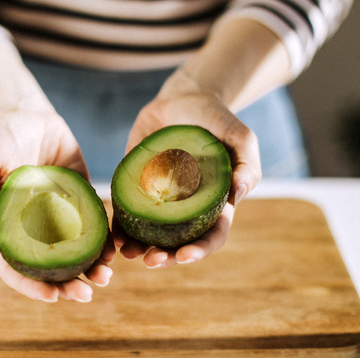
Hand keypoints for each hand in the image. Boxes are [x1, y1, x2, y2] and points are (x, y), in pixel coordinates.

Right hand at [0, 107, 114, 301]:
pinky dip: (105, 238)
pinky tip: (115, 247)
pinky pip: (95, 222)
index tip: (54, 296)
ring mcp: (59, 213)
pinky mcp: (80, 196)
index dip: (32, 285)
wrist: (23, 110)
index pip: (16, 267)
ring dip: (91, 267)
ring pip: (76, 250)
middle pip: (51, 266)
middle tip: (88, 293)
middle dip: (69, 284)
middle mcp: (34, 227)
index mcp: (6, 227)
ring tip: (107, 275)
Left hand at [117, 85, 260, 267]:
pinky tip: (112, 235)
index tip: (185, 257)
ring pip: (149, 233)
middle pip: (178, 243)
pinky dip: (119, 226)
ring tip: (127, 254)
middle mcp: (186, 208)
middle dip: (166, 257)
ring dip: (139, 248)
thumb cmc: (216, 119)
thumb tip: (239, 194)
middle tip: (151, 261)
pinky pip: (126, 210)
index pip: (211, 235)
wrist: (182, 98)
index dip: (200, 250)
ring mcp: (160, 199)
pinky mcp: (136, 186)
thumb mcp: (240, 136)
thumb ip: (247, 164)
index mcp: (214, 204)